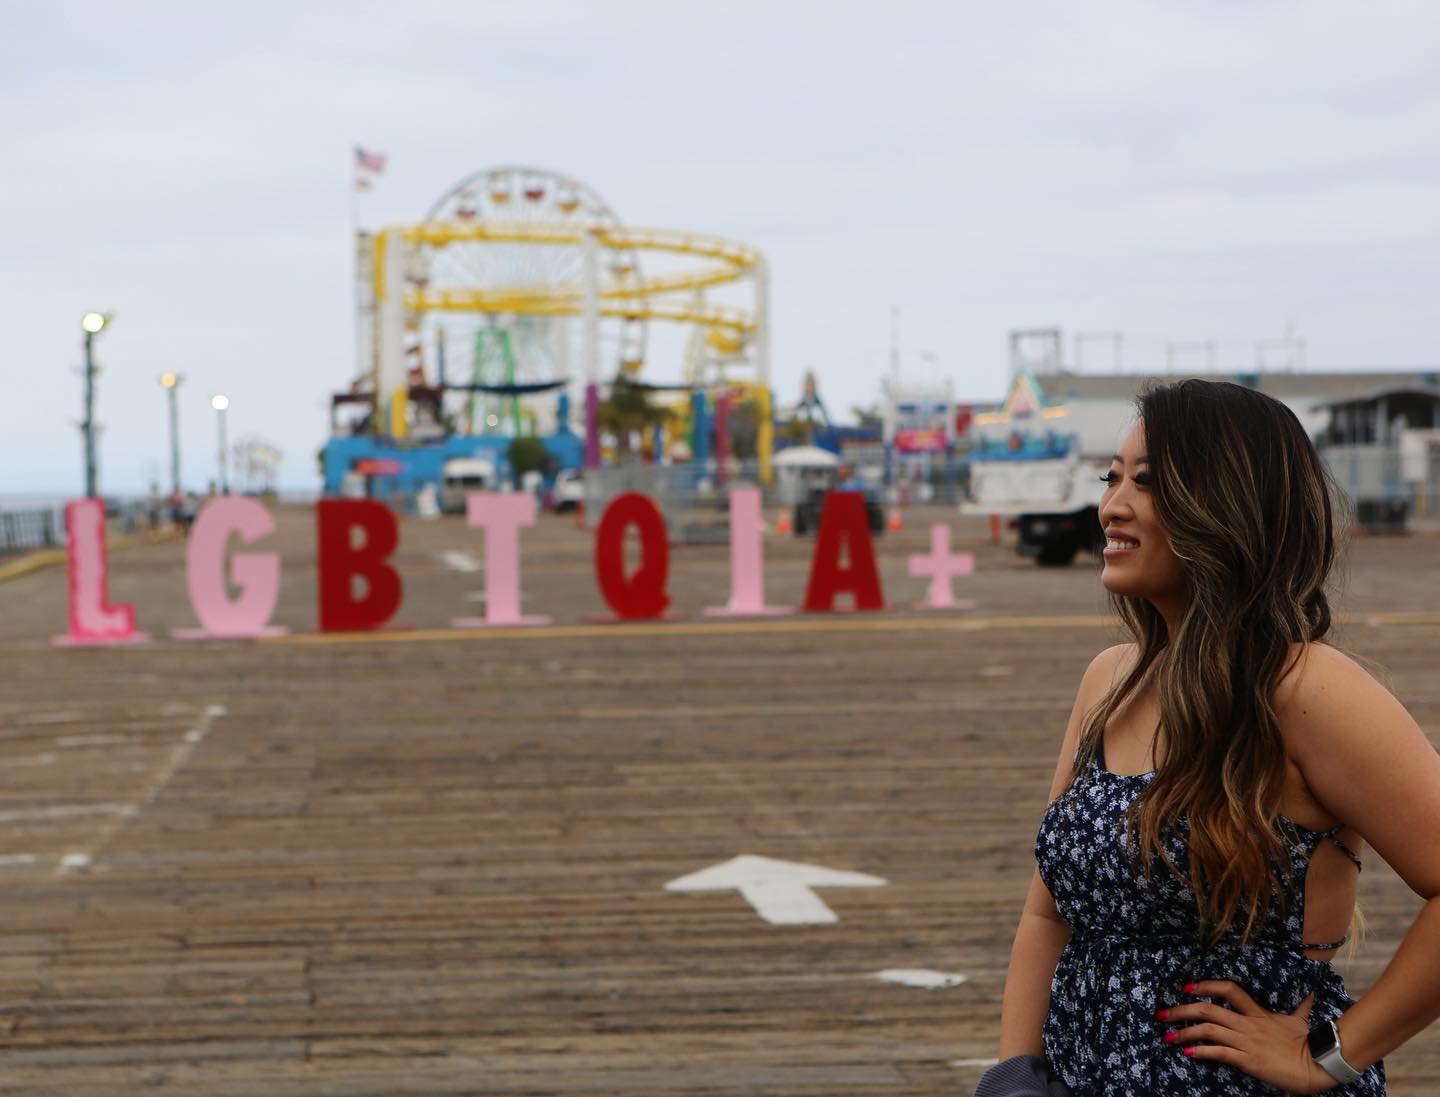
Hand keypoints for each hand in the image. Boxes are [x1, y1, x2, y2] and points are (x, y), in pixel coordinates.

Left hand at [1156, 979, 1336, 1093]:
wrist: (1319, 1064)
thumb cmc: (1309, 1042)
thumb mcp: (1300, 1019)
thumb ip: (1299, 1006)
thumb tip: (1310, 995)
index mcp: (1258, 1012)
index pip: (1229, 989)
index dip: (1206, 985)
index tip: (1187, 988)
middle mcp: (1248, 1024)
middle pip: (1208, 1009)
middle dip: (1181, 1010)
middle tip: (1162, 1014)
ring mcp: (1247, 1041)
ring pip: (1208, 1030)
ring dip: (1184, 1032)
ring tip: (1168, 1036)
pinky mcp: (1248, 1060)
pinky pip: (1219, 1053)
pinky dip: (1201, 1052)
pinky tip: (1188, 1053)